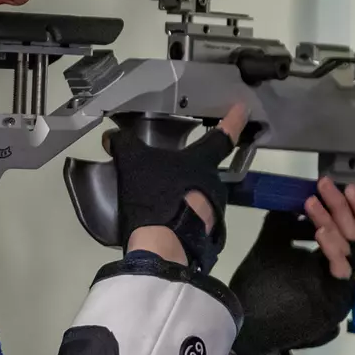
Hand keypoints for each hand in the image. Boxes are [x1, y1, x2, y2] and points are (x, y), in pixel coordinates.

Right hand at [116, 105, 247, 272]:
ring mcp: (214, 214)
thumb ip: (123, 144)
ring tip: (163, 198)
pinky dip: (181, 217)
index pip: (223, 135)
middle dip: (193, 168)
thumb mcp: (133, 162)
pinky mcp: (206, 237)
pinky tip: (163, 221)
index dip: (233, 120)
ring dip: (187, 195)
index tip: (243, 108)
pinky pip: (194, 220)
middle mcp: (215, 186)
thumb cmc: (156, 195)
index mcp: (204, 162)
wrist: (163, 246)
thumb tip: (111, 136)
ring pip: (202, 197)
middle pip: (208, 170)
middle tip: (174, 167)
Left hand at [228, 177, 354, 354]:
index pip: (354, 228)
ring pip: (353, 248)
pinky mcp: (335, 300)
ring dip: (335, 221)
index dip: (351, 206)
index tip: (335, 185)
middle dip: (342, 206)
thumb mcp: (270, 247)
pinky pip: (342, 271)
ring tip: (312, 205)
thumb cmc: (258, 287)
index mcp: (329, 258)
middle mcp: (340, 271)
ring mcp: (340, 286)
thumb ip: (283, 224)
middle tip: (325, 187)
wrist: (246, 325)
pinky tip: (319, 232)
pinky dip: (332, 248)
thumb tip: (293, 199)